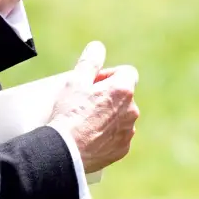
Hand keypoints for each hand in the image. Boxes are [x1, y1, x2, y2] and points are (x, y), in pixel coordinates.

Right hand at [48, 42, 139, 174]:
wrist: (66, 151)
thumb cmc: (69, 113)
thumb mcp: (75, 81)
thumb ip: (90, 62)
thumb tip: (98, 47)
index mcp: (123, 90)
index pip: (127, 73)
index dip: (109, 75)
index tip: (93, 83)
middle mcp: (132, 110)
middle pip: (123, 96)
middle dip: (108, 96)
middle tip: (85, 102)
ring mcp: (129, 131)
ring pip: (121, 117)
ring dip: (108, 115)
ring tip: (85, 121)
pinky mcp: (123, 148)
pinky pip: (118, 136)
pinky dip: (107, 134)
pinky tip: (89, 136)